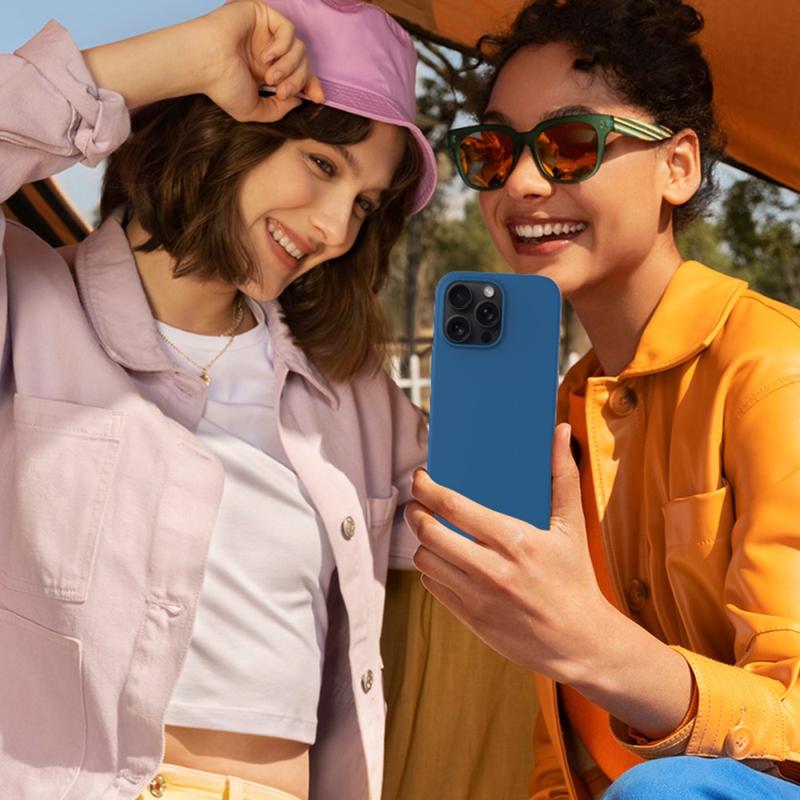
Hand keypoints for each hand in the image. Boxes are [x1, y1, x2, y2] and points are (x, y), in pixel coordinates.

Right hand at [83, 0, 324, 119]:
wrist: (204, 62)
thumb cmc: (223, 86)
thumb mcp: (255, 111)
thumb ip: (279, 109)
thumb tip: (299, 101)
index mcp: (267, 71)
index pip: (300, 75)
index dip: (312, 85)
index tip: (318, 98)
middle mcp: (269, 51)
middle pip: (303, 64)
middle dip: (298, 81)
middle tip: (281, 91)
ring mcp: (266, 32)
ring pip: (299, 48)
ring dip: (289, 67)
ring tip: (270, 77)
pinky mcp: (262, 14)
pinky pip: (288, 29)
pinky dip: (282, 47)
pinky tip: (267, 57)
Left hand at [406, 423, 614, 682]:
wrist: (579, 642)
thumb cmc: (575, 578)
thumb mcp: (572, 526)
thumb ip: (563, 476)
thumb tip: (562, 432)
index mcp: (515, 541)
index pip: (453, 507)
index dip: (427, 488)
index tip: (420, 477)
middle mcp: (492, 570)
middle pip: (429, 533)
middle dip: (414, 513)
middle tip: (416, 503)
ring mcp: (478, 597)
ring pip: (425, 561)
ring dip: (421, 543)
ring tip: (429, 530)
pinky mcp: (471, 618)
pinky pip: (433, 586)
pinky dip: (431, 570)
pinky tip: (443, 559)